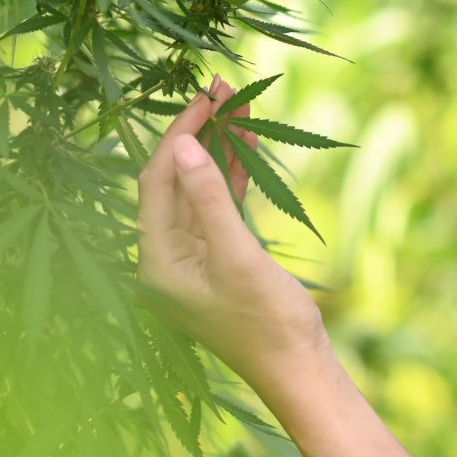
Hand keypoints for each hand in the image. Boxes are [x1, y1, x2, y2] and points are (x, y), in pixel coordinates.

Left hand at [136, 75, 330, 404]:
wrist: (300, 370)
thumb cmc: (268, 322)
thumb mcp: (238, 257)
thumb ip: (209, 198)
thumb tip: (181, 146)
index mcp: (157, 261)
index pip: (156, 182)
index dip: (178, 136)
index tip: (204, 98)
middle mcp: (167, 256)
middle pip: (176, 179)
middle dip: (199, 132)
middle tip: (222, 86)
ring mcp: (194, 256)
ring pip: (201, 186)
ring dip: (219, 146)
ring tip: (240, 101)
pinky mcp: (221, 257)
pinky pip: (221, 204)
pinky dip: (234, 173)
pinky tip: (249, 139)